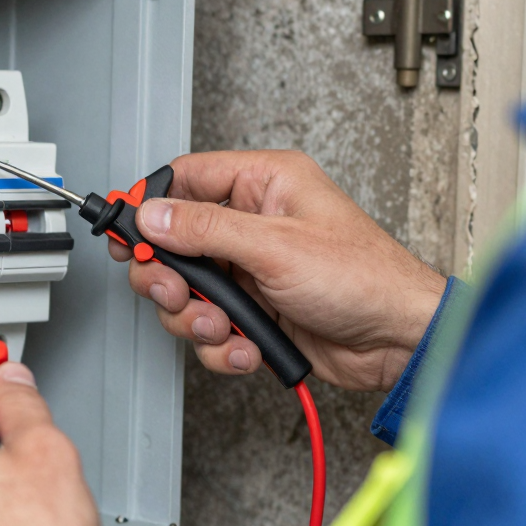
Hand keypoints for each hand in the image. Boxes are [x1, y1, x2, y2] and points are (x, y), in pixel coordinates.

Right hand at [112, 151, 446, 391]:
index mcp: (265, 184)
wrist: (398, 340)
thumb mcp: (275, 247)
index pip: (185, 179)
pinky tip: (247, 345)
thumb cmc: (365, 278)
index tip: (128, 236)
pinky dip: (223, 345)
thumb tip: (153, 214)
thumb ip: (206, 228)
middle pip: (175, 243)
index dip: (150, 206)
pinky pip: (212, 328)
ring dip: (198, 319)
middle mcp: (255, 223)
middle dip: (170, 278)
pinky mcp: (257, 312)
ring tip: (223, 326)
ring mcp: (253, 271)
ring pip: (189, 293)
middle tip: (175, 293)